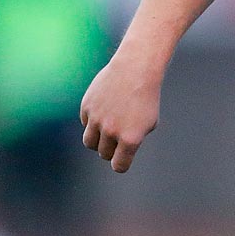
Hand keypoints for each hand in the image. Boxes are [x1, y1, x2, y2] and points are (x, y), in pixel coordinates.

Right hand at [79, 50, 162, 172]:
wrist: (135, 70)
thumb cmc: (146, 98)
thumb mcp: (149, 123)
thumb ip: (133, 140)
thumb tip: (118, 153)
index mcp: (130, 138)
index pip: (119, 165)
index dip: (121, 163)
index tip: (122, 159)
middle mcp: (111, 131)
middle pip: (104, 154)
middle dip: (111, 149)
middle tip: (118, 138)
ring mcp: (97, 119)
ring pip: (90, 143)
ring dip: (98, 141)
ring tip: (107, 131)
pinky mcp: (86, 107)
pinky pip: (86, 124)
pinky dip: (93, 122)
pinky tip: (104, 110)